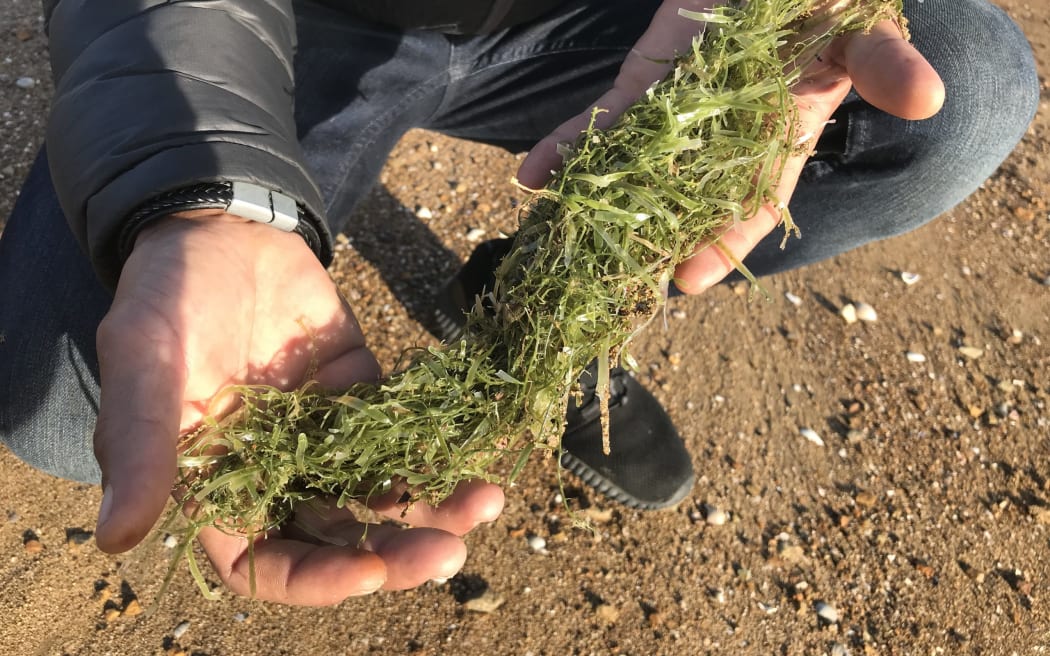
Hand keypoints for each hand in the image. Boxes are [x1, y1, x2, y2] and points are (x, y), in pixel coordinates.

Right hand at [92, 212, 503, 603]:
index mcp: (220, 489)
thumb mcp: (148, 368)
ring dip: (434, 504)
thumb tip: (116, 540)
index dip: (317, 580)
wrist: (220, 229)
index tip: (368, 573)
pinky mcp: (364, 393)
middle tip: (448, 553)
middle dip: (396, 552)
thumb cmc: (166, 301)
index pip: (268, 564)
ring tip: (485, 502)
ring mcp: (327, 435)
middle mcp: (278, 474)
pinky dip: (441, 445)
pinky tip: (479, 452)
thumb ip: (142, 450)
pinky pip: (408, 430)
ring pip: (384, 489)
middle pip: (342, 536)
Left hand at [517, 0, 944, 293]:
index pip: (750, 204)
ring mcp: (676, 119)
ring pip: (632, 174)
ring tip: (554, 246)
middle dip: (646, 244)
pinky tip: (530, 175)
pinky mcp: (643, 86)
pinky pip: (601, 121)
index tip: (686, 280)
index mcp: (780, 141)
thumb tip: (929, 98)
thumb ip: (883, 61)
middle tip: (603, 287)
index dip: (722, 242)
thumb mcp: (859, 29)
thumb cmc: (826, 5)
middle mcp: (723, 144)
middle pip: (680, 206)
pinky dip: (566, 147)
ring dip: (593, 209)